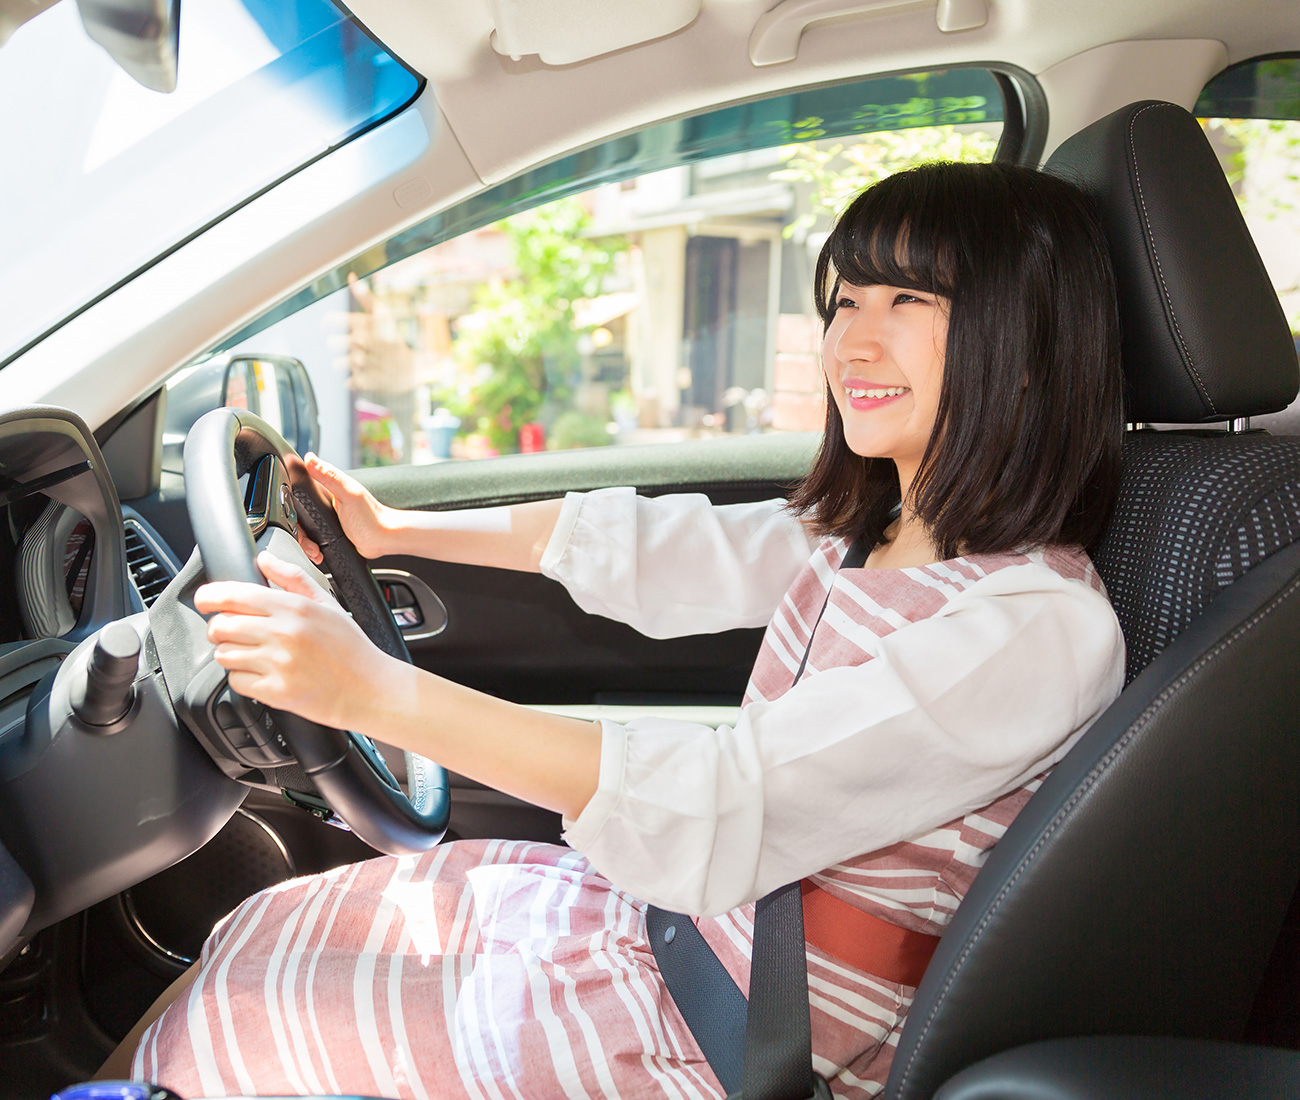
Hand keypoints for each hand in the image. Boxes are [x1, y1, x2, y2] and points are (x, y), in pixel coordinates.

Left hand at [194, 551, 396, 730]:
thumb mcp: (326, 603)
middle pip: (220, 626)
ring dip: (231, 654)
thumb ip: (292, 578)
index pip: (233, 595)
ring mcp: (278, 665)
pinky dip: (243, 678)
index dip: (209, 596)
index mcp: (294, 608)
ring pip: (224, 655)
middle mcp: (283, 634)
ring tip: (253, 654)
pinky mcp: (275, 692)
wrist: (369, 688)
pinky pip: (236, 682)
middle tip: (234, 631)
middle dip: (219, 628)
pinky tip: (263, 673)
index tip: (204, 600)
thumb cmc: (350, 647)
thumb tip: (264, 559)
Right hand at [296, 452, 396, 563]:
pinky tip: (317, 553)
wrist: (383, 540)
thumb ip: (329, 476)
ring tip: (314, 551)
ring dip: (305, 543)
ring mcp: (326, 519)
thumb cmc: (372, 517)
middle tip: (307, 542)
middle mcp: (325, 503)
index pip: (298, 494)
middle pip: (298, 516)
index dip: (289, 507)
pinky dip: (311, 548)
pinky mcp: (328, 533)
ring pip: (303, 530)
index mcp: (327, 489)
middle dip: (298, 532)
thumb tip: (310, 458)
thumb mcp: (348, 494)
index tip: (293, 521)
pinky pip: (312, 540)